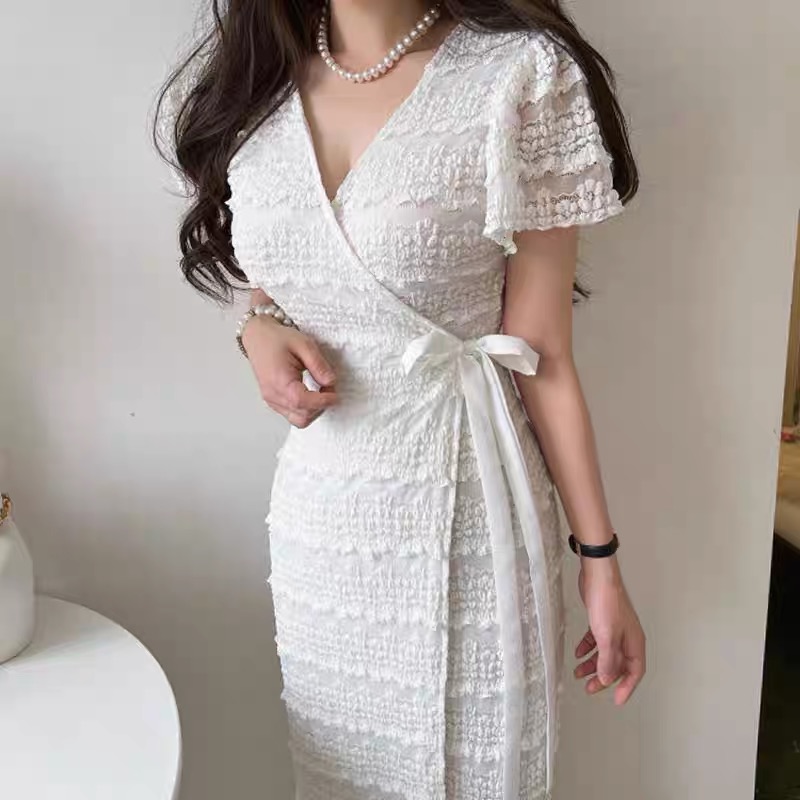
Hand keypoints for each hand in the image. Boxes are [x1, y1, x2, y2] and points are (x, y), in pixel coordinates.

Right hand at [242, 316, 337, 427]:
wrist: (258, 337)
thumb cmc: (277, 339)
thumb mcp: (304, 345)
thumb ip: (318, 365)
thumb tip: (331, 382)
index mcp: (279, 381)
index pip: (303, 402)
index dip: (323, 401)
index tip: (334, 394)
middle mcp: (273, 395)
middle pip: (302, 417)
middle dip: (320, 406)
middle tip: (328, 389)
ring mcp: (271, 400)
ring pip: (298, 420)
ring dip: (313, 410)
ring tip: (320, 391)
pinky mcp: (273, 401)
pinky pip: (292, 414)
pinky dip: (305, 408)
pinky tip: (310, 393)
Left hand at [574, 557, 645, 704]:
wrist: (598, 577)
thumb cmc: (607, 603)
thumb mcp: (607, 637)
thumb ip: (608, 660)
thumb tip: (606, 680)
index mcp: (634, 643)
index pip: (635, 672)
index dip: (626, 687)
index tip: (617, 700)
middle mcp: (627, 637)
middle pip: (619, 665)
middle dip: (604, 678)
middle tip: (590, 688)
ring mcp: (615, 628)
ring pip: (606, 654)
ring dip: (593, 664)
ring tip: (578, 673)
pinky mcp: (602, 620)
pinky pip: (596, 641)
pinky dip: (588, 648)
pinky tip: (578, 653)